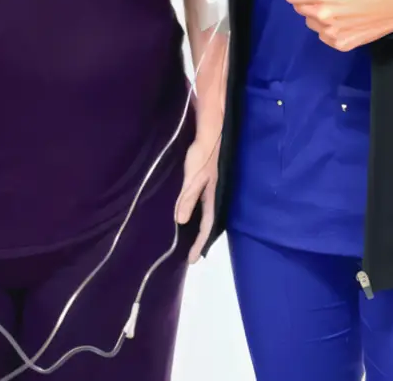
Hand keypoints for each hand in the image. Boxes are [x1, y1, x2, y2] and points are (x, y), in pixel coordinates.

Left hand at [176, 131, 219, 263]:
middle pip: (207, 221)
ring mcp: (210, 186)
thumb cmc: (201, 155)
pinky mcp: (205, 178)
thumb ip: (187, 197)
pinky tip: (186, 211)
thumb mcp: (193, 177)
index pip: (207, 225)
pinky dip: (194, 211)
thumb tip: (180, 222)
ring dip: (196, 225)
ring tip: (186, 237)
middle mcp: (213, 194)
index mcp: (212, 196)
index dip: (199, 243)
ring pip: (204, 212)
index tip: (192, 260)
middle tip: (189, 253)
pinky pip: (200, 201)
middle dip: (199, 238)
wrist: (210, 132)